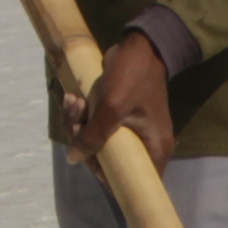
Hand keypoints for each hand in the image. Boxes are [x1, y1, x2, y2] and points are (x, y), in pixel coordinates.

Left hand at [70, 37, 174, 171]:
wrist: (141, 46)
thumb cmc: (132, 77)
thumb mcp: (111, 107)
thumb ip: (93, 136)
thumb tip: (73, 159)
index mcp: (153, 149)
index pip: (132, 181)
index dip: (107, 176)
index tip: (88, 157)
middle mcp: (145, 145)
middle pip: (109, 162)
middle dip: (85, 142)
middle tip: (76, 119)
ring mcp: (131, 132)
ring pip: (98, 143)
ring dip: (79, 124)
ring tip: (74, 101)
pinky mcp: (119, 119)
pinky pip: (96, 128)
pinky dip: (83, 116)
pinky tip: (75, 98)